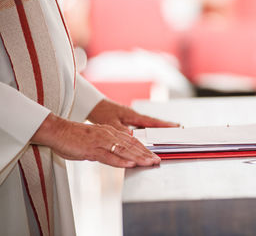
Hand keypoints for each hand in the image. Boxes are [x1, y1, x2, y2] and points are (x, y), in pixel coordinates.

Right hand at [31, 113, 159, 167]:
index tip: (153, 155)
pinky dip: (121, 161)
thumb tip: (120, 150)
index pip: (131, 140)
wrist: (57, 131)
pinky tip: (130, 164)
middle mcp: (108, 135)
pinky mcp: (92, 149)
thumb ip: (108, 143)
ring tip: (149, 163)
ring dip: (138, 157)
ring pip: (124, 150)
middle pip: (131, 145)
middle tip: (157, 160)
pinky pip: (109, 156)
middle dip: (146, 154)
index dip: (144, 148)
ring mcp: (101, 142)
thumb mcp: (96, 137)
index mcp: (110, 132)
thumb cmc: (74, 136)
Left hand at [88, 99, 178, 133]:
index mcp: (133, 116)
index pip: (152, 121)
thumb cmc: (101, 112)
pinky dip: (150, 129)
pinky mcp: (129, 120)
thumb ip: (122, 130)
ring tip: (171, 132)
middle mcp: (135, 116)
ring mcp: (133, 118)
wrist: (93, 105)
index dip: (164, 125)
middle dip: (167, 126)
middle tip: (179, 129)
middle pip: (155, 122)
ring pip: (149, 124)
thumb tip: (133, 136)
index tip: (176, 127)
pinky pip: (143, 126)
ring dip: (159, 128)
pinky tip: (153, 133)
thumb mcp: (110, 123)